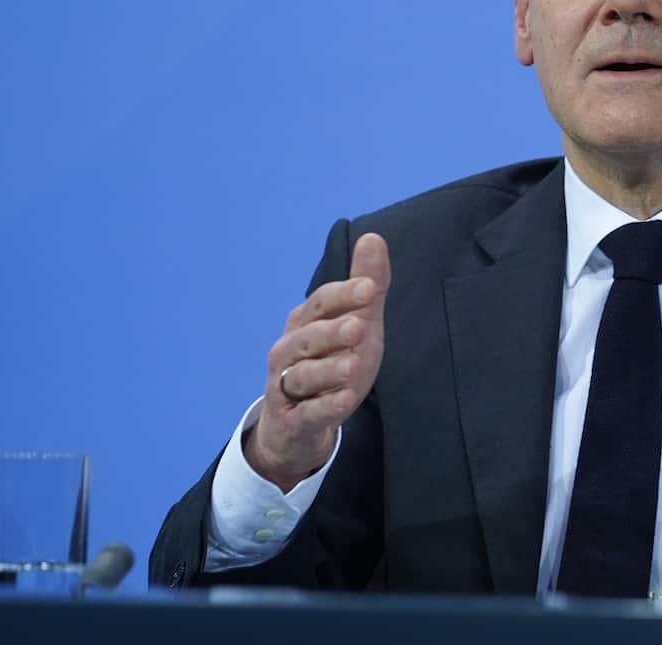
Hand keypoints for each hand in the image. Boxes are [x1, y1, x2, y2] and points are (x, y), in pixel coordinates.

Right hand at [244, 233, 390, 491]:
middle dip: (332, 331)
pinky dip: (325, 408)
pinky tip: (344, 401)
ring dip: (328, 371)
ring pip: (303, 376)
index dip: (344, 295)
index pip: (322, 303)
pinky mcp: (294, 420)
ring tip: (353, 366)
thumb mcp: (357, 324)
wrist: (299, 424)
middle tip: (358, 327)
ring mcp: (288, 387)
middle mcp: (290, 351)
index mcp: (305, 322)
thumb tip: (373, 237)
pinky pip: (309, 413)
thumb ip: (365, 287)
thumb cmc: (332, 363)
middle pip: (308, 338)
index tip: (370, 287)